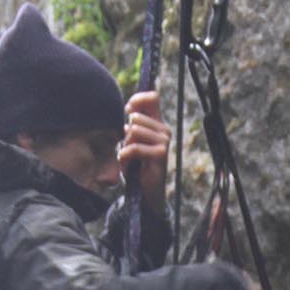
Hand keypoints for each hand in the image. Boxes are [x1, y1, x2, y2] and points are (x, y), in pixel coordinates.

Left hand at [118, 89, 171, 209]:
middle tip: (129, 149)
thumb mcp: (130, 141)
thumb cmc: (136, 165)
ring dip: (126, 145)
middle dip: (125, 134)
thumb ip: (131, 125)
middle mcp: (164, 130)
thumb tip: (130, 111)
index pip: (152, 97)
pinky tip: (127, 163)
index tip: (127, 112)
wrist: (144, 192)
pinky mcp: (161, 154)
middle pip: (136, 118)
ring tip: (129, 157)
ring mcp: (164, 142)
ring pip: (134, 131)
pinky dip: (125, 156)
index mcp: (157, 124)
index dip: (137, 100)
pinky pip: (135, 148)